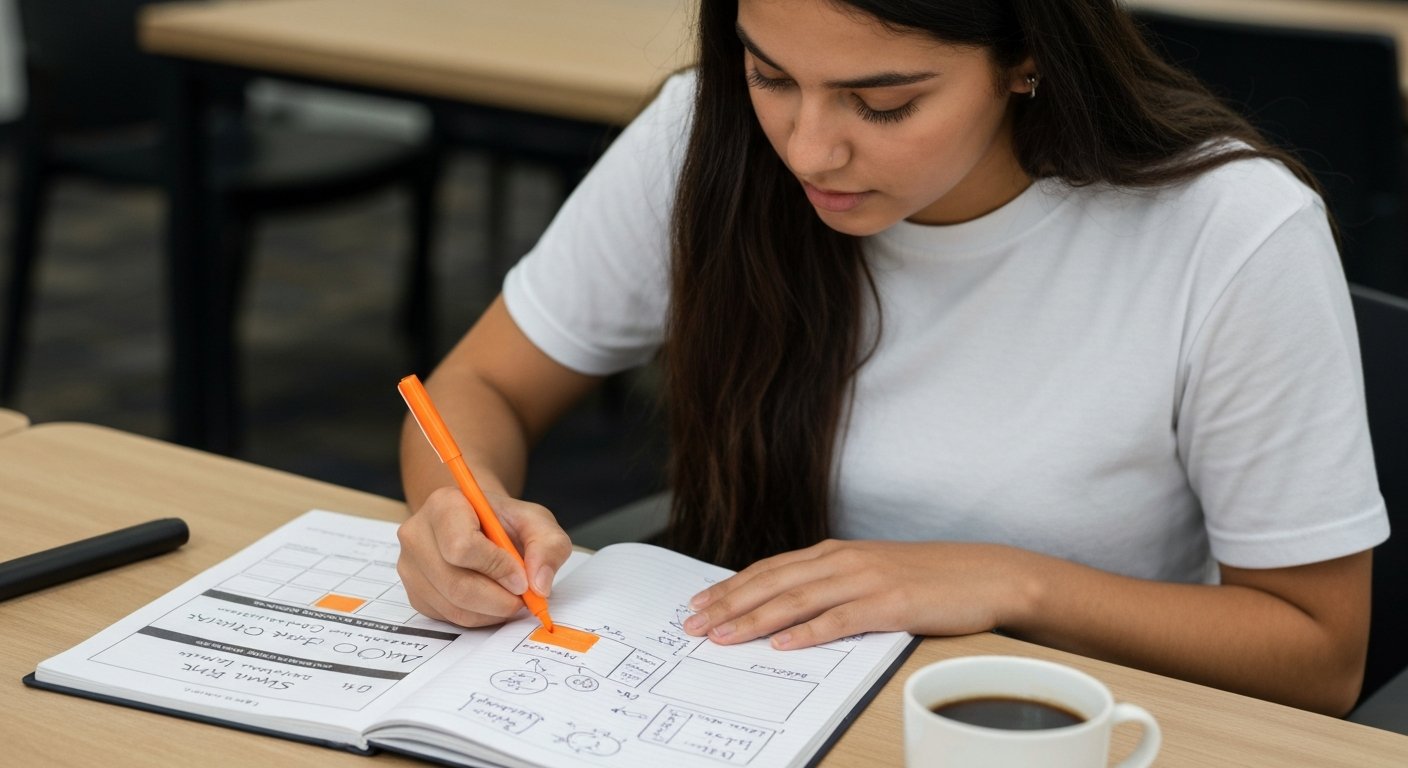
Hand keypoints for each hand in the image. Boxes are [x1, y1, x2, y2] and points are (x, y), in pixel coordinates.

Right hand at [397, 485, 571, 625]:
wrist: (481, 526)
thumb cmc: (504, 522)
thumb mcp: (536, 522)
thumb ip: (548, 546)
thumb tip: (539, 584)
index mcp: (444, 504)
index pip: (462, 546)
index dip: (497, 568)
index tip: (521, 576)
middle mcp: (417, 534)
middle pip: (457, 584)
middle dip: (499, 598)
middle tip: (522, 597)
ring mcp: (410, 567)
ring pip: (453, 606)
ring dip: (492, 611)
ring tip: (510, 596)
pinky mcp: (415, 594)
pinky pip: (448, 618)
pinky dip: (479, 617)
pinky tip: (491, 601)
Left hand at [681, 539, 1034, 649]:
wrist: (986, 573)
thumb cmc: (930, 578)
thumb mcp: (872, 573)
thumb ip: (832, 584)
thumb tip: (791, 608)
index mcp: (836, 552)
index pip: (770, 569)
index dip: (731, 587)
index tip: (699, 604)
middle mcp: (844, 560)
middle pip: (773, 582)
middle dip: (729, 604)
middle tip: (693, 625)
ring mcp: (866, 579)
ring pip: (797, 600)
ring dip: (754, 619)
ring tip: (722, 636)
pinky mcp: (891, 602)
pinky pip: (841, 620)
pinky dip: (809, 632)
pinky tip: (783, 645)